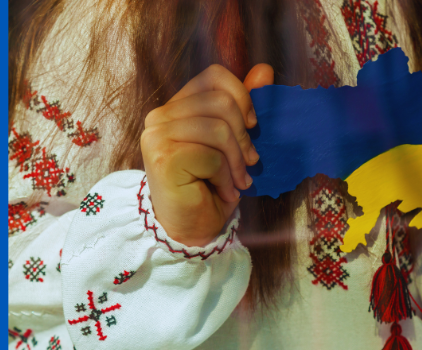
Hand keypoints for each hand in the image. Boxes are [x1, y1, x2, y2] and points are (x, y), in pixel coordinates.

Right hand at [141, 64, 274, 245]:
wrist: (191, 228)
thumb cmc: (210, 185)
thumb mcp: (232, 140)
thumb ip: (243, 104)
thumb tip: (264, 69)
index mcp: (176, 106)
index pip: (214, 76)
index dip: (242, 97)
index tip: (252, 126)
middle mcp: (159, 116)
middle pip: (221, 102)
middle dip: (243, 138)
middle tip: (248, 163)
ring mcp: (157, 136)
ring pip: (219, 129)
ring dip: (236, 162)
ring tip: (236, 181)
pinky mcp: (163, 159)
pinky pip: (212, 157)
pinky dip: (225, 178)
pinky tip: (221, 191)